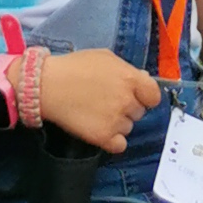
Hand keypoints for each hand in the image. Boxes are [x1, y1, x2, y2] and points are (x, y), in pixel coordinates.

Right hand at [38, 48, 161, 153]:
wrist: (48, 86)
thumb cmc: (75, 66)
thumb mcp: (105, 57)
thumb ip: (127, 69)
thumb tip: (143, 80)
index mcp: (130, 79)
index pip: (154, 95)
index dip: (146, 96)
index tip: (137, 95)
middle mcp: (127, 101)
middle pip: (139, 112)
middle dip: (128, 107)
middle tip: (108, 101)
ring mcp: (116, 120)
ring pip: (128, 127)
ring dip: (118, 122)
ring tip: (99, 113)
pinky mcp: (103, 137)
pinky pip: (120, 145)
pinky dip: (113, 140)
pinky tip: (102, 130)